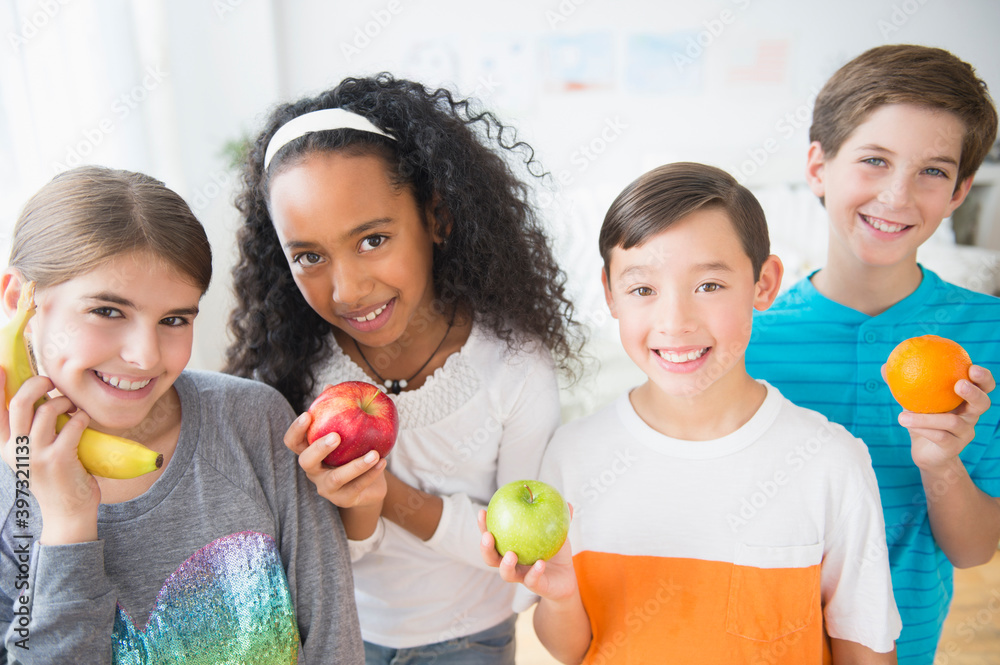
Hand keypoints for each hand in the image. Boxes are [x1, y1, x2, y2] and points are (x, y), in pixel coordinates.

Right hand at [1, 373, 99, 544]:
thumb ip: (30, 431)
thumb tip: (40, 398)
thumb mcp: (32, 456)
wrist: (67, 513)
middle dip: (36, 384)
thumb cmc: (55, 478)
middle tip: (49, 383)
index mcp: (6, 447)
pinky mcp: (59, 459)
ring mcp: (36, 455)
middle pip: (19, 403)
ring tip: (72, 408)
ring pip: (49, 410)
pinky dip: (82, 417)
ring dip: (65, 401)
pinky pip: (73, 423)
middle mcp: (16, 450)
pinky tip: (83, 422)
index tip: (0, 367)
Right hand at [284, 410, 386, 509]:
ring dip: (356, 465)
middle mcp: (313, 471)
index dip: (296, 430)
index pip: (293, 442)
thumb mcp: (346, 433)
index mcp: (310, 452)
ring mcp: (327, 488)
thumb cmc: (353, 452)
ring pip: (336, 478)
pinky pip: (357, 486)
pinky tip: (382, 461)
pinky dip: (371, 473)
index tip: (308, 414)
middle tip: (336, 436)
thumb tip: (330, 385)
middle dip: (319, 448)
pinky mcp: (344, 499)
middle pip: (306, 461)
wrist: (369, 486)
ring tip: (374, 453)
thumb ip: (336, 411)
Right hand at [477, 506, 578, 601]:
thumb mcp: (557, 532)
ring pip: (506, 574)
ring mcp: (522, 575)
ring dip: (506, 565)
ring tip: (511, 555)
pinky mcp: (535, 586)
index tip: (482, 512)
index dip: (483, 526)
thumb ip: (560, 519)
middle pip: (491, 558)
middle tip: (487, 536)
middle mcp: (512, 562)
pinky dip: (535, 572)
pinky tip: (540, 563)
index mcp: (511, 546)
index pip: (492, 537)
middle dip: (485, 548)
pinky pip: (532, 580)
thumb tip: (567, 503)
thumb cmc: (556, 551)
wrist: (567, 577)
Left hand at [883, 364, 994, 470]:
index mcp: (965, 401)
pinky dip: (922, 428)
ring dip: (927, 417)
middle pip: (983, 403)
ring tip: (903, 414)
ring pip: (953, 422)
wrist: (925, 453)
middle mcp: (970, 416)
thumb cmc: (922, 421)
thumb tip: (884, 366)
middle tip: (959, 384)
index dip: (983, 377)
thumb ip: (902, 384)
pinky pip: (940, 437)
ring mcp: (964, 433)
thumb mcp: (913, 401)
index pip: (983, 386)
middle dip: (974, 392)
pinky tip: (905, 422)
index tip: (971, 368)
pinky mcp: (954, 447)